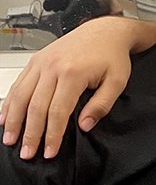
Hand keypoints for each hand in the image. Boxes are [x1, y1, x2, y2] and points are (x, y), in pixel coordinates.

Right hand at [0, 17, 133, 159]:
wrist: (104, 31)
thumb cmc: (112, 57)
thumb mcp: (117, 82)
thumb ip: (101, 105)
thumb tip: (84, 126)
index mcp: (72, 73)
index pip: (57, 111)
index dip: (52, 134)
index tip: (49, 153)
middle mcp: (52, 67)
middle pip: (35, 106)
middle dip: (29, 133)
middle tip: (26, 153)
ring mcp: (41, 62)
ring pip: (21, 94)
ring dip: (13, 119)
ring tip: (9, 139)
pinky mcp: (36, 60)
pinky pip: (19, 83)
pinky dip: (10, 101)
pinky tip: (5, 117)